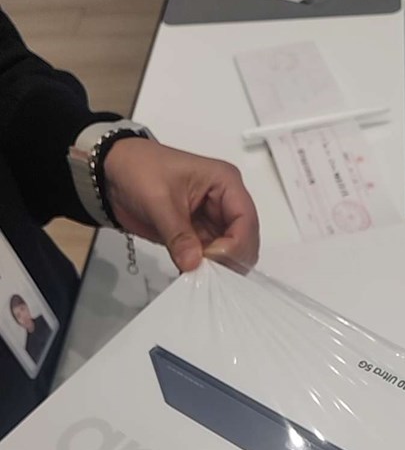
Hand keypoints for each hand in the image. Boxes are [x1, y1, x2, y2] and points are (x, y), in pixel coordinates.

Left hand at [103, 138, 259, 272]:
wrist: (112, 174)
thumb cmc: (138, 170)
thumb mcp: (158, 200)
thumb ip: (177, 234)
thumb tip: (193, 264)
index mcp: (225, 182)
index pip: (246, 219)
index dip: (236, 244)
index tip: (212, 259)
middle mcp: (226, 203)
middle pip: (244, 241)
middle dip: (229, 260)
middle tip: (205, 274)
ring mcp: (214, 222)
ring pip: (230, 255)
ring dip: (217, 269)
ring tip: (197, 278)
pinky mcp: (200, 238)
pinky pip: (211, 260)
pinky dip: (204, 271)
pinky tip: (191, 277)